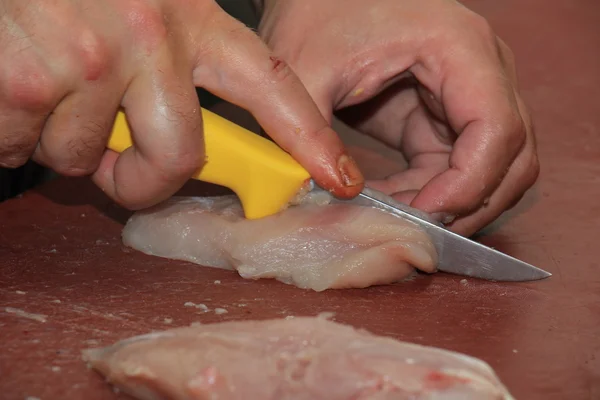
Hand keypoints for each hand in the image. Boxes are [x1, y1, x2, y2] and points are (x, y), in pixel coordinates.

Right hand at [0, 0, 362, 208]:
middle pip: (179, 157)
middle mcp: (149, 34)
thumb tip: (193, 146)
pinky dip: (14, 135)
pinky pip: (28, 149)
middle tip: (113, 162)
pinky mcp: (32, 83)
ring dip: (64, 143)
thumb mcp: (138, 3)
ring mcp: (91, 60)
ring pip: (88, 159)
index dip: (308, 136)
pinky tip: (12, 88)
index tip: (338, 176)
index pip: (269, 84)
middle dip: (142, 179)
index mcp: (189, 15)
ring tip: (43, 88)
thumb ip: (175, 65)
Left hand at [256, 0, 539, 235]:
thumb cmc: (317, 12)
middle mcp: (481, 69)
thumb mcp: (305, 70)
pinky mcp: (443, 116)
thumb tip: (341, 195)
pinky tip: (390, 203)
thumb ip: (312, 132)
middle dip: (469, 204)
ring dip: (452, 204)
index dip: (468, 184)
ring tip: (395, 220)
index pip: (497, 129)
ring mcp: (467, 94)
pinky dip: (431, 194)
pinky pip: (457, 168)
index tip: (422, 215)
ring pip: (492, 169)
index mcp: (459, 47)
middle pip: (511, 157)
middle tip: (414, 232)